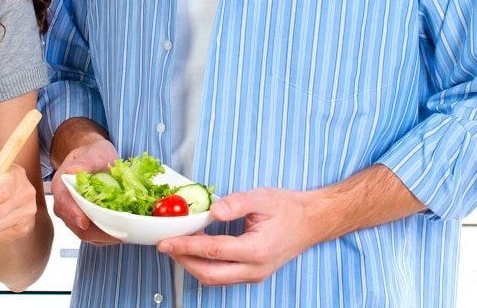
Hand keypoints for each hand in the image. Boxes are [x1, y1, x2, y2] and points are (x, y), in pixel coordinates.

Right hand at [51, 137, 120, 245]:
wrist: (95, 158)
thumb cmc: (93, 154)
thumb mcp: (92, 154)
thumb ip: (84, 163)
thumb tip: (73, 171)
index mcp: (62, 188)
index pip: (63, 204)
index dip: (73, 214)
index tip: (84, 222)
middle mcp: (65, 205)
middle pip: (76, 225)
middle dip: (97, 232)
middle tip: (117, 233)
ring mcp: (75, 216)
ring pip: (87, 234)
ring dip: (105, 236)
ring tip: (124, 234)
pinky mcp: (87, 222)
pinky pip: (95, 234)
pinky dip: (108, 235)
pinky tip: (122, 232)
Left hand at [157, 188, 322, 285]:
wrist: (311, 222)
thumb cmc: (288, 208)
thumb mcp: (261, 198)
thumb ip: (236, 203)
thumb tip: (212, 211)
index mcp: (257, 249)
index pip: (213, 251)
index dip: (186, 246)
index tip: (166, 241)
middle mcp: (255, 268)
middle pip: (209, 273)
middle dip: (183, 260)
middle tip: (165, 245)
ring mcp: (254, 274)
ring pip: (214, 278)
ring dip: (192, 264)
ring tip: (177, 245)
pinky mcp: (252, 274)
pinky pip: (222, 276)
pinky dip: (205, 264)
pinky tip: (196, 248)